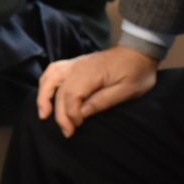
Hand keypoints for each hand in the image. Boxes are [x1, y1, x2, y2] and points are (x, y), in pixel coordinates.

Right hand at [35, 46, 157, 136]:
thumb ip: (103, 101)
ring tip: (44, 115)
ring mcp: (75, 63)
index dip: (71, 114)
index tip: (79, 127)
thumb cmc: (137, 73)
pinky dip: (46, 84)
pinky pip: (53, 71)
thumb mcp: (127, 91)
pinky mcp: (75, 64)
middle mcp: (78, 66)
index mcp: (92, 73)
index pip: (71, 95)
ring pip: (49, 78)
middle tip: (67, 132)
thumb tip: (81, 113)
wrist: (140, 51)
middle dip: (59, 114)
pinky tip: (46, 96)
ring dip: (43, 96)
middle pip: (59, 90)